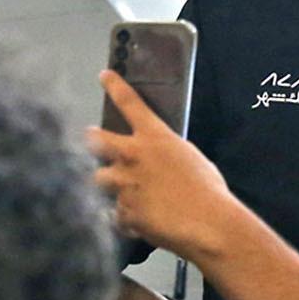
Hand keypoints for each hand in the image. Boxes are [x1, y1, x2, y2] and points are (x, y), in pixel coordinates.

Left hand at [87, 70, 236, 258]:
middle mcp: (133, 157)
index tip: (105, 77)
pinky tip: (142, 220)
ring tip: (121, 191)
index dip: (115, 86)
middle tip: (90, 140)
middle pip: (96, 140)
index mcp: (155, 137)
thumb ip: (166, 152)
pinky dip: (127, 216)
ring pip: (100, 179)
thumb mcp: (189, 157)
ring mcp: (125, 185)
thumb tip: (156, 157)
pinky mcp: (124, 211)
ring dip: (108, 183)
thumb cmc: (208, 190)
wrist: (208, 223)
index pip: (130, 103)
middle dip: (91, 139)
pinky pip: (117, 212)